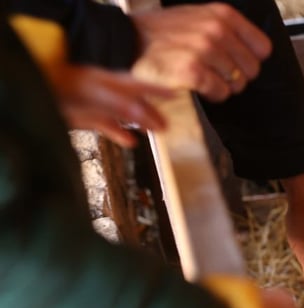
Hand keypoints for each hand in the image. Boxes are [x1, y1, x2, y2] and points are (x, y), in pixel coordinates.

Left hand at [53, 65, 171, 147]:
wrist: (41, 91)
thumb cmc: (67, 89)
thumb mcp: (98, 96)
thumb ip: (122, 104)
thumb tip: (146, 113)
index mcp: (112, 82)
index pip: (140, 85)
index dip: (158, 90)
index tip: (175, 95)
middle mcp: (107, 93)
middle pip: (135, 102)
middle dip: (152, 112)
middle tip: (168, 124)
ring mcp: (97, 106)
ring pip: (124, 114)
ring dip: (139, 123)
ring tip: (155, 131)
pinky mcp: (87, 119)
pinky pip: (108, 126)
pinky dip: (120, 134)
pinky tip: (131, 142)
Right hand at [131, 3, 271, 101]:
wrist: (129, 41)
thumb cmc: (164, 32)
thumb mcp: (199, 16)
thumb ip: (227, 28)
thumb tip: (256, 51)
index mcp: (222, 15)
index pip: (262, 48)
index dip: (251, 59)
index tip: (237, 62)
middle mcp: (216, 30)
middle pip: (252, 70)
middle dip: (237, 75)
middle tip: (216, 72)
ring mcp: (205, 50)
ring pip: (237, 83)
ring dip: (222, 85)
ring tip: (203, 76)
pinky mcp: (193, 71)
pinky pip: (221, 93)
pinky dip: (212, 94)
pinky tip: (198, 84)